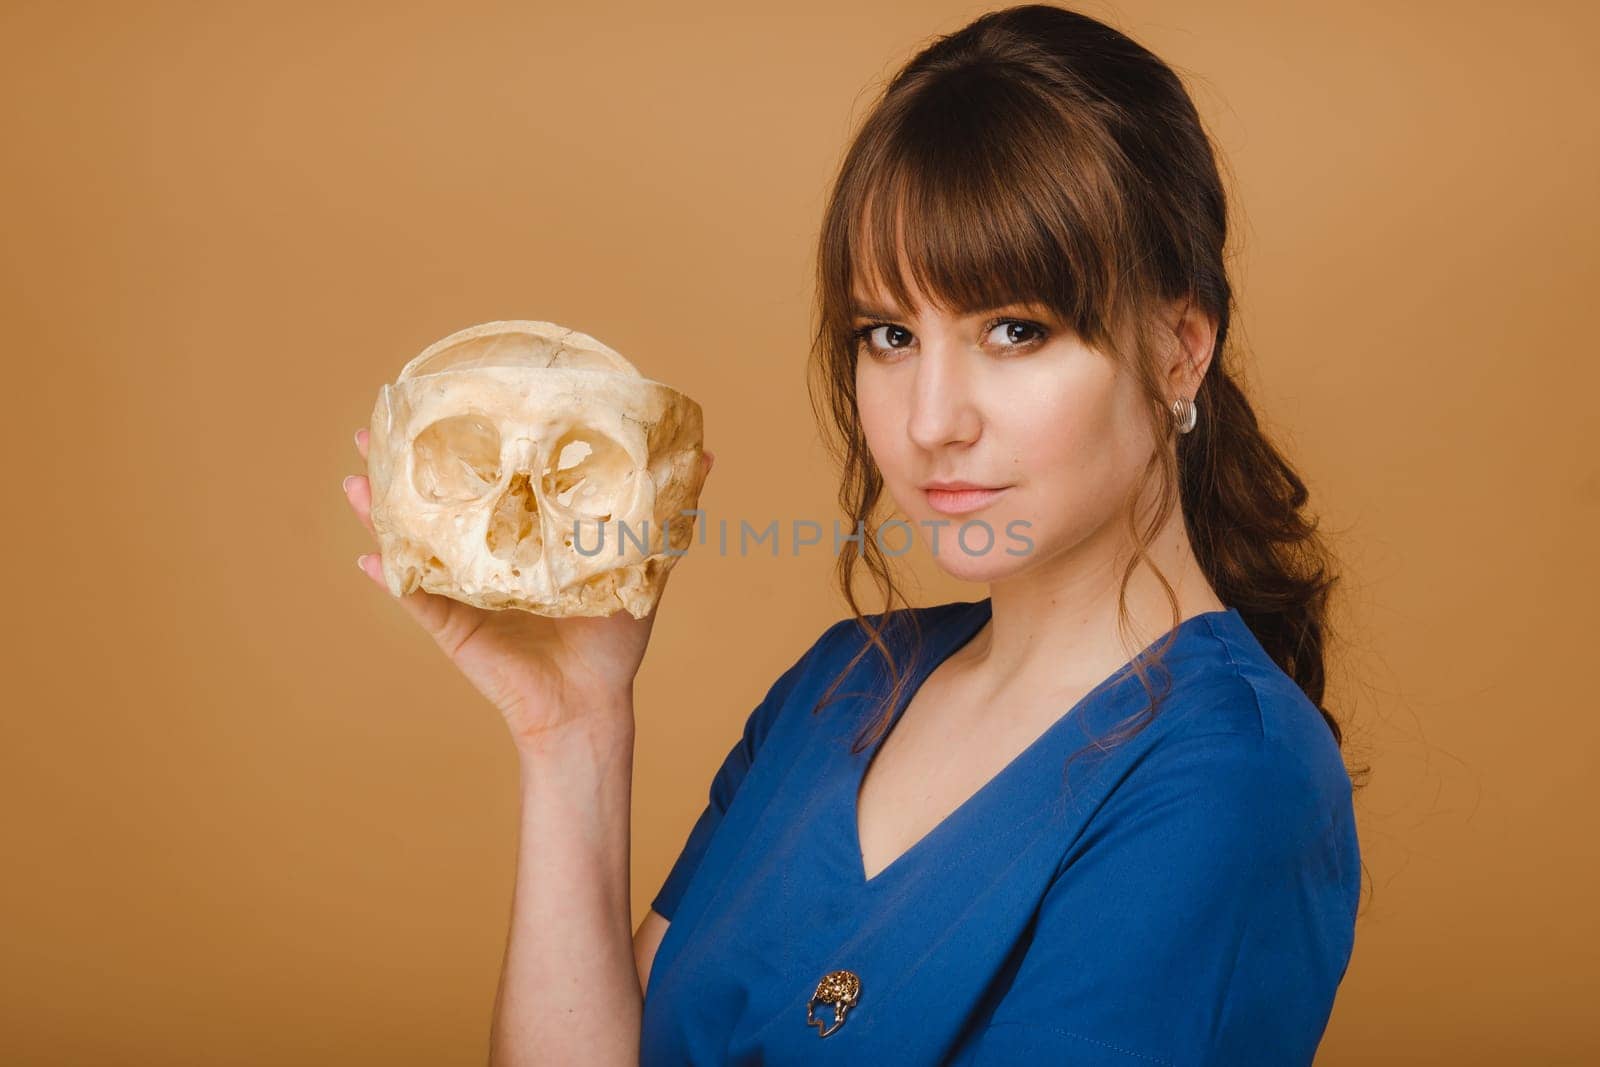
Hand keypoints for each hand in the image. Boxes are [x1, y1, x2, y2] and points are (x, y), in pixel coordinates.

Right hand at [343, 428, 713, 748]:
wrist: (591, 702)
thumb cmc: (613, 637)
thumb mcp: (642, 563)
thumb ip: (667, 512)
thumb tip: (707, 454)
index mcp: (524, 536)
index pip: (489, 479)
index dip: (466, 442)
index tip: (445, 400)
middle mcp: (485, 554)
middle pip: (437, 499)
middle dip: (405, 463)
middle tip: (378, 427)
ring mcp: (462, 586)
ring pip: (411, 538)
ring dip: (380, 508)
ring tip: (357, 475)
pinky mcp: (450, 623)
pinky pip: (412, 593)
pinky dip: (390, 572)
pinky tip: (368, 551)